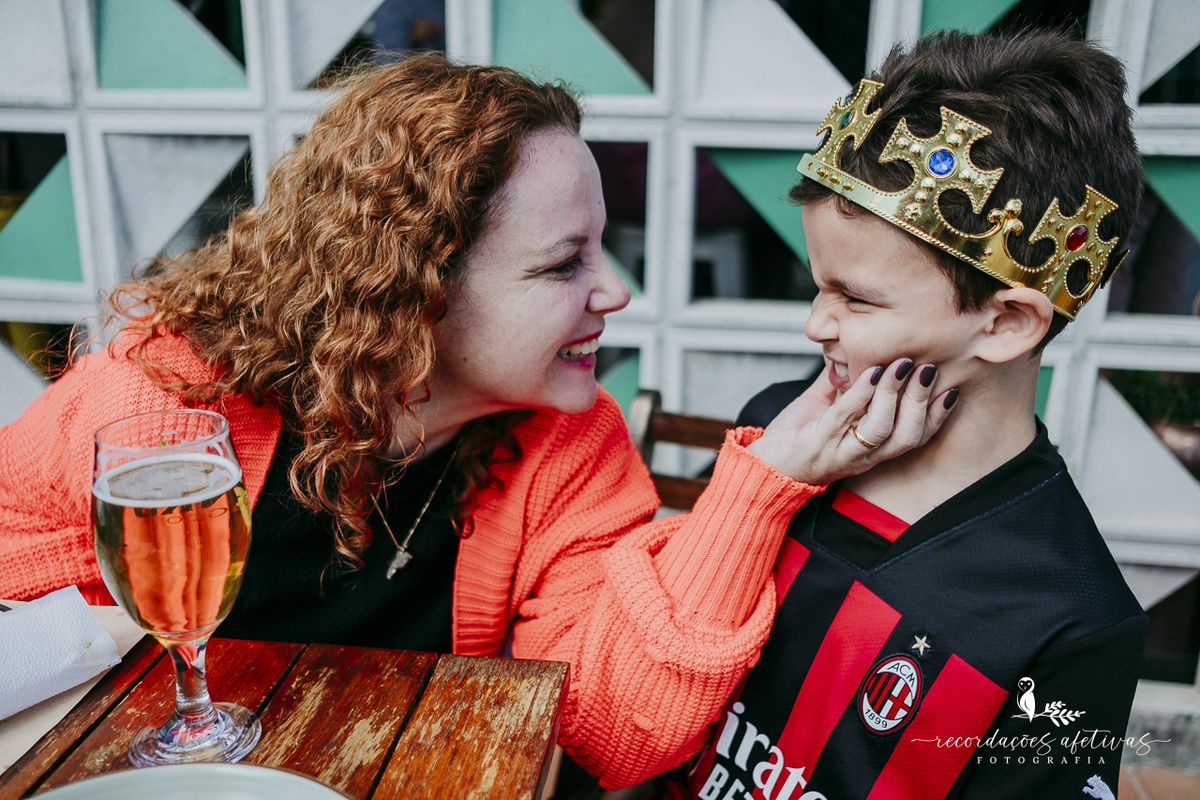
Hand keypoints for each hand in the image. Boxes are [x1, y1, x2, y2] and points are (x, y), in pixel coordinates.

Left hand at [745, 358, 957, 485]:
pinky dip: (859, 395)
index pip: (916, 437)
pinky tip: (869, 372)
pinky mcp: (818, 445)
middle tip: (929, 369)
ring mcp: (841, 453)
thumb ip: (847, 382)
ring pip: (881, 429)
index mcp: (872, 448)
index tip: (951, 388)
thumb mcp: (827, 406)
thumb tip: (860, 350)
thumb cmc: (796, 439)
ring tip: (900, 366)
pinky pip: (844, 419)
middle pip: (907, 436)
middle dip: (922, 401)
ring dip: (894, 394)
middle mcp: (863, 456)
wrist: (761, 467)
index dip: (937, 416)